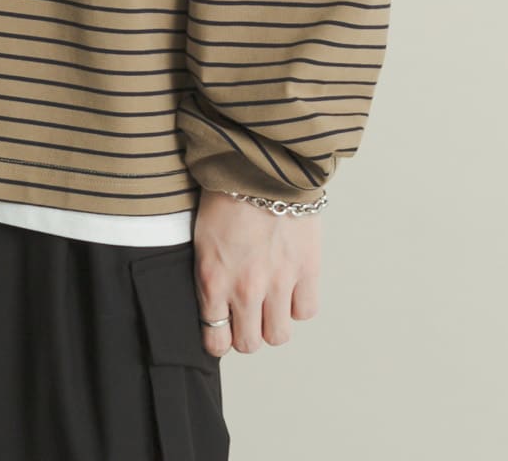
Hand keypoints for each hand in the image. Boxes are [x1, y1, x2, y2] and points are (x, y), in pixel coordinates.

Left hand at [191, 189, 321, 356]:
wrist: (259, 163)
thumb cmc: (224, 193)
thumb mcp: (201, 237)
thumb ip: (209, 275)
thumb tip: (215, 301)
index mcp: (213, 280)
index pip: (216, 342)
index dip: (219, 339)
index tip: (222, 328)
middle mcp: (245, 289)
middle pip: (249, 344)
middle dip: (246, 333)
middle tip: (247, 314)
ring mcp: (279, 281)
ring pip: (279, 335)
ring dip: (273, 323)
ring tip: (270, 303)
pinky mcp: (306, 268)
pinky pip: (306, 310)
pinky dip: (298, 304)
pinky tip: (290, 286)